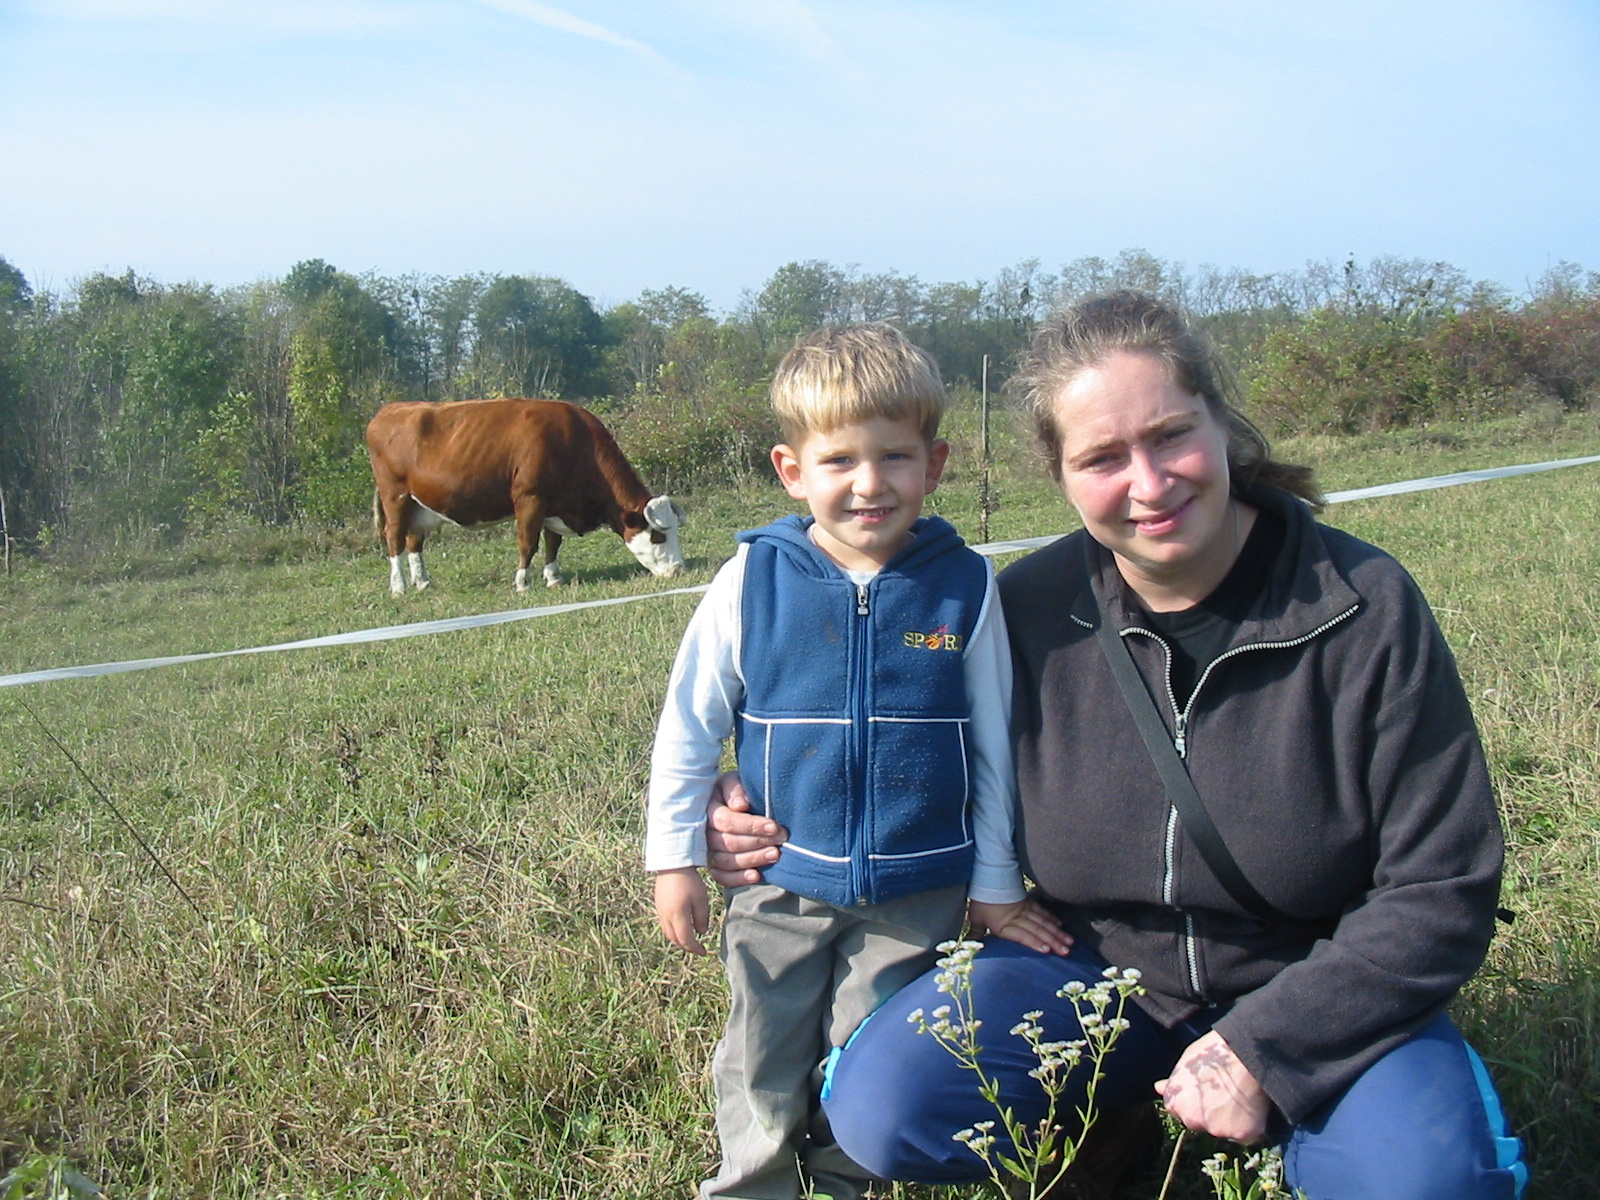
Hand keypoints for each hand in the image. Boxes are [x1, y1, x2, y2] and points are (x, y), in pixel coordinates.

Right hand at [654, 868, 710, 954]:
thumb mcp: (701, 899)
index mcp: (678, 916)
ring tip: (689, 940)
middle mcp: (666, 917)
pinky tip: (680, 927)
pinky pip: (664, 925)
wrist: (672, 865)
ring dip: (678, 940)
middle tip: (696, 948)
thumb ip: (702, 918)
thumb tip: (701, 932)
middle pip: (675, 939)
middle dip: (686, 946)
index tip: (703, 952)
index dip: (695, 948)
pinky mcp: (658, 906)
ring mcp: (660, 912)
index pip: (686, 940)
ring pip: (668, 933)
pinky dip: (672, 931)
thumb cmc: (690, 881)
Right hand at [706, 771, 786, 886]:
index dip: (751, 825)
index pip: (726, 821)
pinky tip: (757, 875)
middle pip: (728, 843)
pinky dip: (738, 879)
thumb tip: (740, 805)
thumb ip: (735, 789)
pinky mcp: (715, 865)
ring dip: (753, 860)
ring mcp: (708, 851)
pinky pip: (722, 876)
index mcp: (708, 809)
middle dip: (757, 842)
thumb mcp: (735, 781)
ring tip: (775, 854)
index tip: (773, 826)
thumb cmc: (736, 791)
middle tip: (781, 839)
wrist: (734, 802)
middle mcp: (704, 832)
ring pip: (726, 861)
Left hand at [967, 898, 1072, 955]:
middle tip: (1066, 951)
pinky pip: (1042, 911)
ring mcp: (1024, 909)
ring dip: (1057, 932)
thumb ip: (976, 934)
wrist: (987, 877)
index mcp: (1003, 924)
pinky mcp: (1028, 902)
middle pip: (1037, 930)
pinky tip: (1061, 926)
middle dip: (1053, 941)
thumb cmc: (981, 901)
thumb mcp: (975, 918)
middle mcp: (1017, 918)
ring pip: (1043, 922)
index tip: (1047, 950)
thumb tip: (969, 947)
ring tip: (1069, 942)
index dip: (1034, 942)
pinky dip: (1052, 919)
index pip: (1021, 935)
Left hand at [1154, 1030, 1271, 1142]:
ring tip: (1240, 1095)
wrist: (1244, 1054)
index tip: (1208, 1089)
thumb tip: (1157, 1088)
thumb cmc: (1215, 1052)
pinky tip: (1252, 1104)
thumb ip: (1173, 1081)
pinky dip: (1249, 1124)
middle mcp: (1192, 1120)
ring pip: (1223, 1129)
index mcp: (1176, 1103)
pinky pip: (1245, 1135)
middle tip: (1226, 1092)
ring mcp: (1216, 1129)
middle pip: (1201, 1122)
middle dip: (1211, 1113)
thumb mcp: (1187, 1062)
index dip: (1196, 1100)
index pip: (1181, 1110)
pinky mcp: (1241, 1135)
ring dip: (1231, 1120)